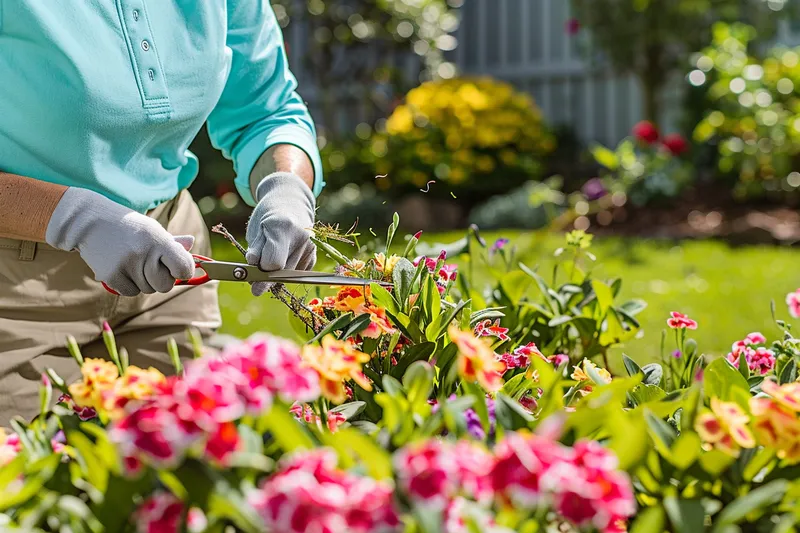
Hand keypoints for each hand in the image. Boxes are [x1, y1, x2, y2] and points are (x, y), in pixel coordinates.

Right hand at [45, 188, 195, 295]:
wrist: (91, 223)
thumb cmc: (129, 227)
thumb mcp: (152, 229)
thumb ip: (172, 243)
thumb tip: (191, 244)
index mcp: (159, 240)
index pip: (183, 268)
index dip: (183, 271)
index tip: (178, 269)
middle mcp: (144, 254)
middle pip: (165, 286)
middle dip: (161, 279)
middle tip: (150, 265)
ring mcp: (127, 266)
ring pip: (147, 290)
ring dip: (143, 281)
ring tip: (132, 261)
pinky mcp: (111, 276)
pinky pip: (130, 292)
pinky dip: (128, 284)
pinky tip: (121, 267)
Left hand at [245, 172, 315, 295]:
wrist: (290, 203)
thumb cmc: (268, 216)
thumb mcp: (255, 229)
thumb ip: (255, 251)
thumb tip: (253, 273)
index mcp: (284, 227)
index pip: (273, 263)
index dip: (259, 271)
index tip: (251, 272)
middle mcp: (302, 238)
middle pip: (282, 272)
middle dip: (266, 277)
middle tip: (255, 275)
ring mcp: (310, 247)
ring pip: (289, 275)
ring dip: (276, 274)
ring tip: (269, 259)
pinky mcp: (314, 255)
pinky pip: (296, 273)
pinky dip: (286, 271)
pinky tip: (282, 257)